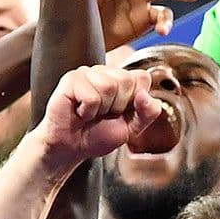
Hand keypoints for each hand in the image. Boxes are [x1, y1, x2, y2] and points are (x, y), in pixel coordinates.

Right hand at [41, 65, 179, 167]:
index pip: (143, 77)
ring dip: (101, 109)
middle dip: (118, 106)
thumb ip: (148, 112)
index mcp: (122, 79)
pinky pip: (91, 97)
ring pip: (108, 86)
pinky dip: (87, 112)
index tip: (121, 112)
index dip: (136, 101)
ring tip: (90, 113)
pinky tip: (79, 112)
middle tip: (103, 114)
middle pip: (126, 80)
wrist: (71, 147)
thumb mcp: (132, 128)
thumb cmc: (98, 135)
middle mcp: (105, 72)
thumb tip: (144, 95)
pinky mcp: (71, 79)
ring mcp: (88, 73)